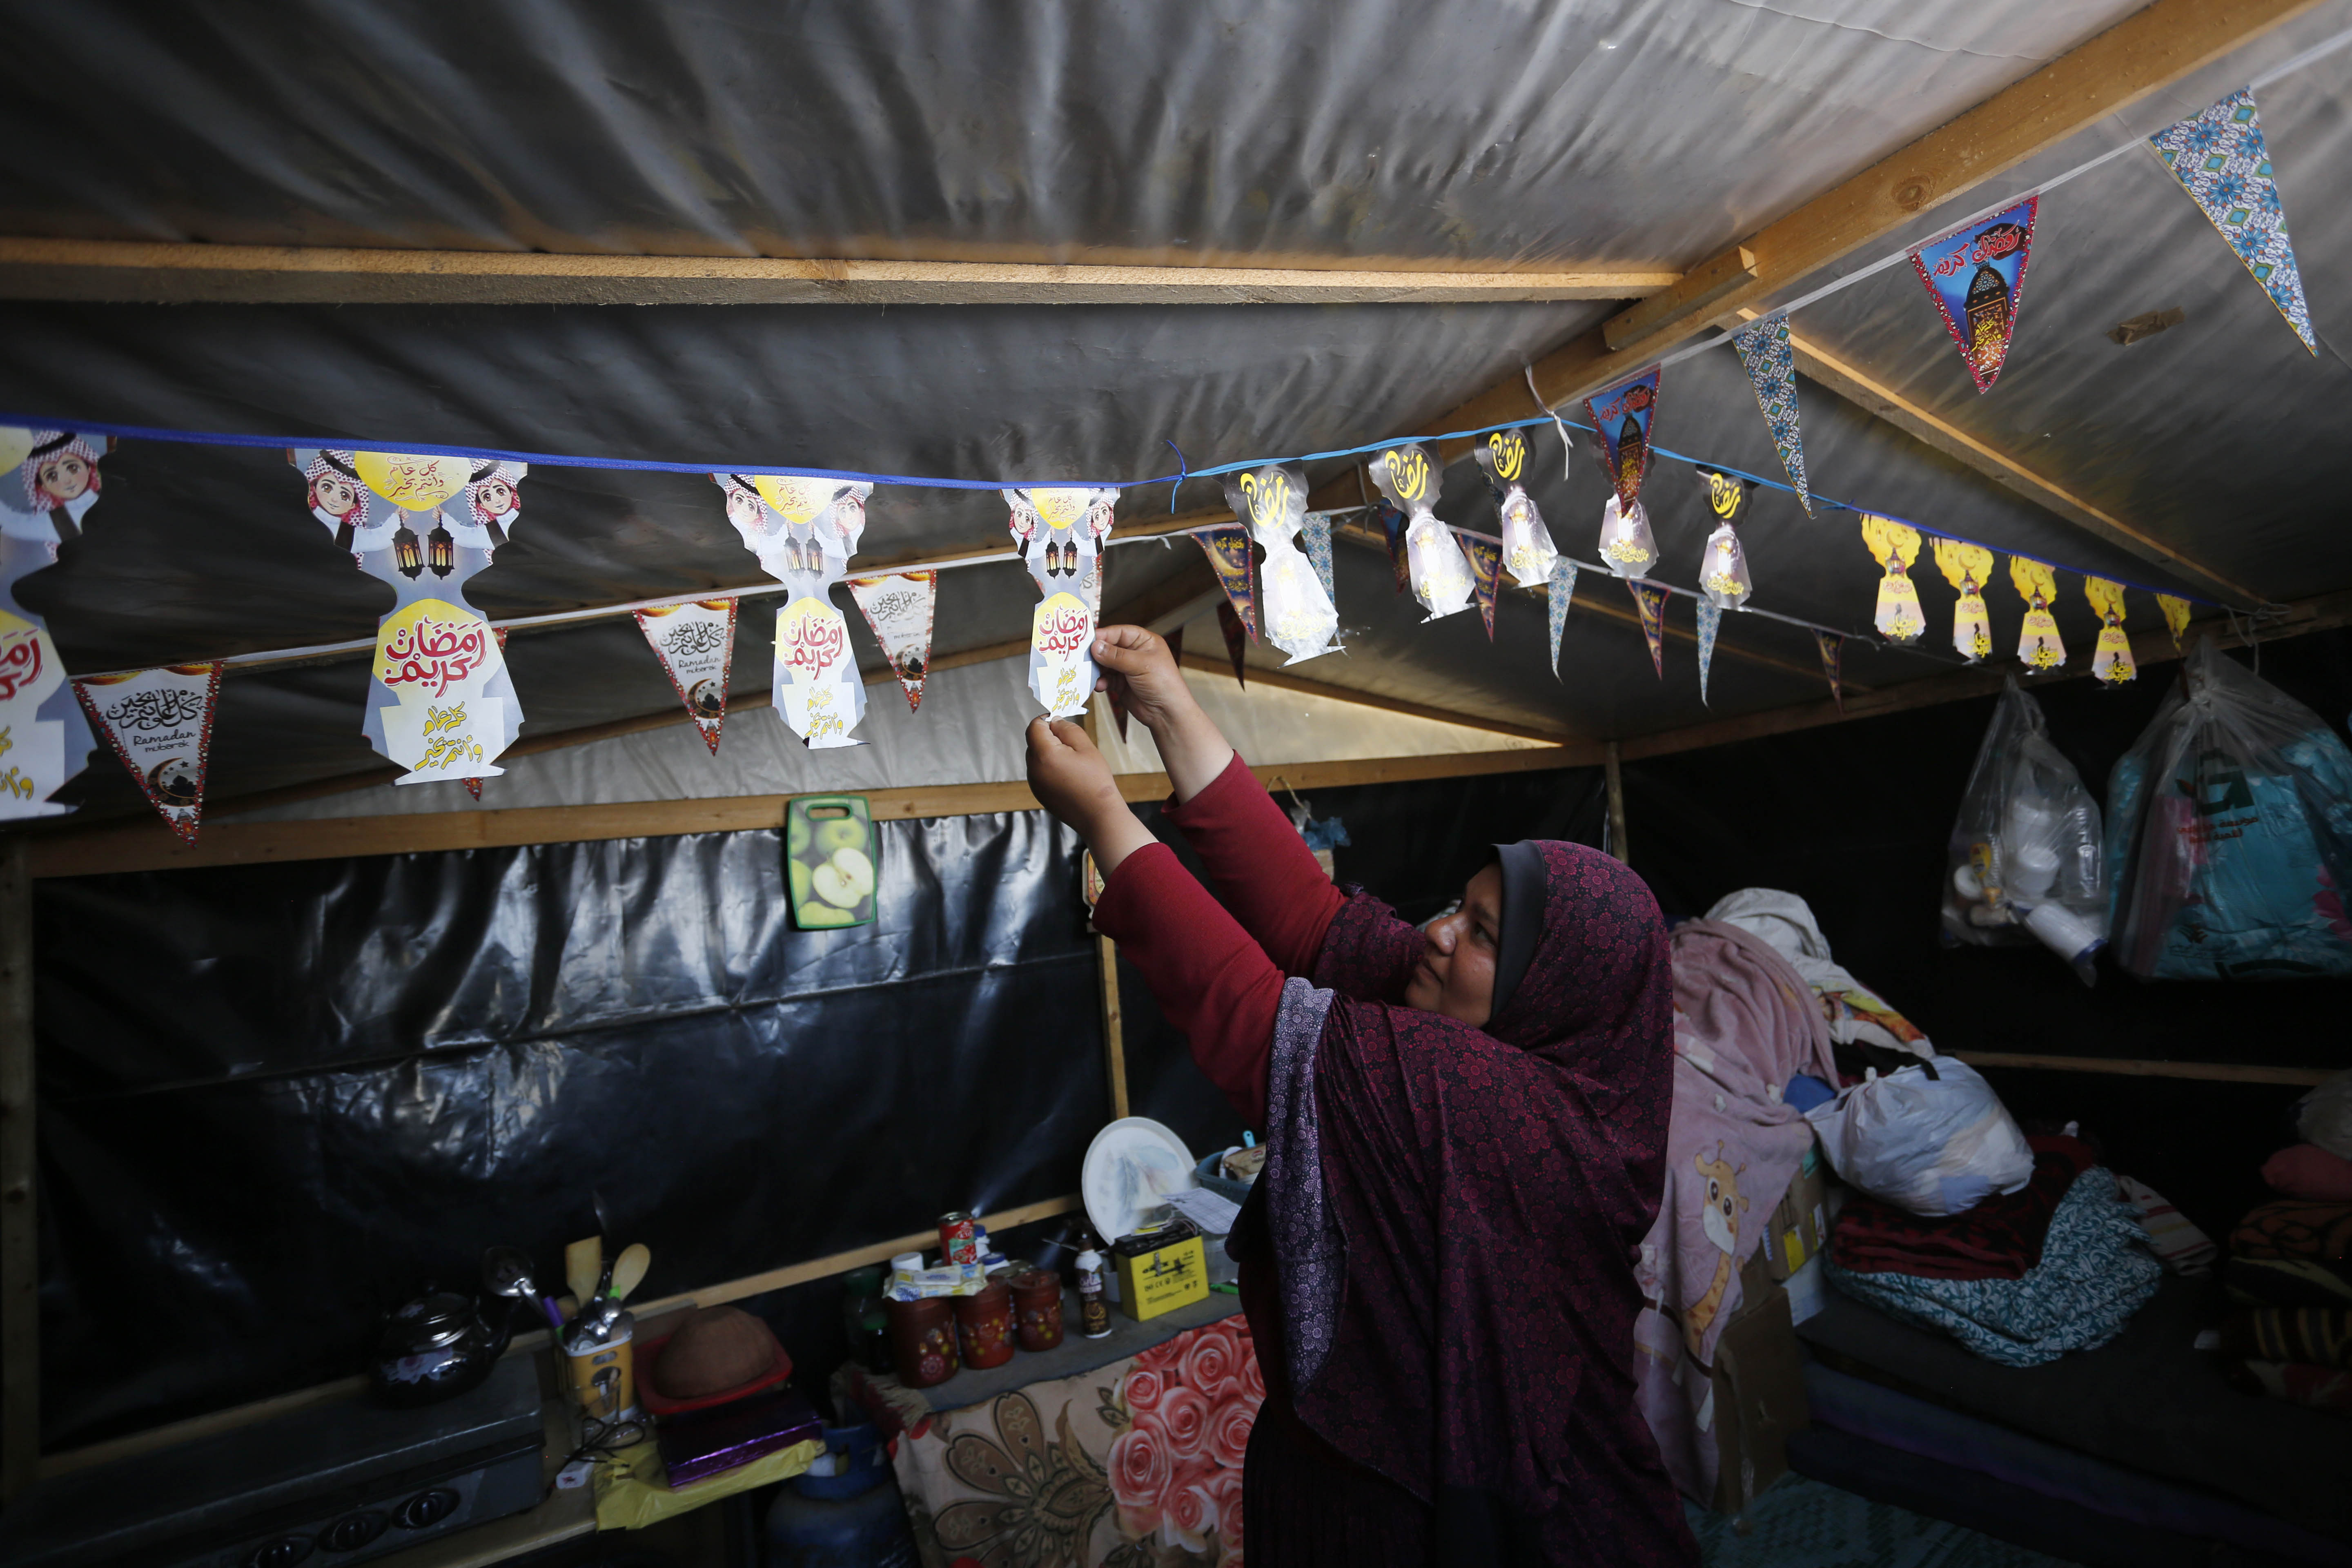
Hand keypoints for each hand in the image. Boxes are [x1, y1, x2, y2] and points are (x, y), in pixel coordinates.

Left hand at [1025, 717, 1156, 871]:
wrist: (1098, 816)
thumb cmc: (1095, 780)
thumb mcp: (1086, 747)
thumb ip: (1067, 729)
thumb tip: (1054, 721)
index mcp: (1043, 754)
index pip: (1034, 726)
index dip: (1047, 720)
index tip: (1062, 725)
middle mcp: (1032, 769)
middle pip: (1034, 742)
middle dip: (1049, 738)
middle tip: (1073, 746)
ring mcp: (1034, 783)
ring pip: (1036, 757)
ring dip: (1050, 753)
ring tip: (1073, 763)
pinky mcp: (1039, 793)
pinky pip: (1040, 772)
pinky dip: (1050, 768)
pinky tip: (1069, 776)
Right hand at [1092, 624, 1233, 802]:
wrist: (1166, 713)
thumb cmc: (1163, 683)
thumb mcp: (1140, 665)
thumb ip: (1116, 656)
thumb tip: (1095, 646)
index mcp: (1143, 641)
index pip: (1119, 632)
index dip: (1104, 635)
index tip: (1087, 640)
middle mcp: (1134, 652)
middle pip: (1109, 647)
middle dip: (1096, 653)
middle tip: (1082, 657)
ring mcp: (1126, 668)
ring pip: (1104, 663)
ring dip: (1096, 669)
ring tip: (1089, 673)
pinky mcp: (1120, 683)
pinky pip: (1105, 678)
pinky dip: (1100, 681)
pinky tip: (1100, 686)